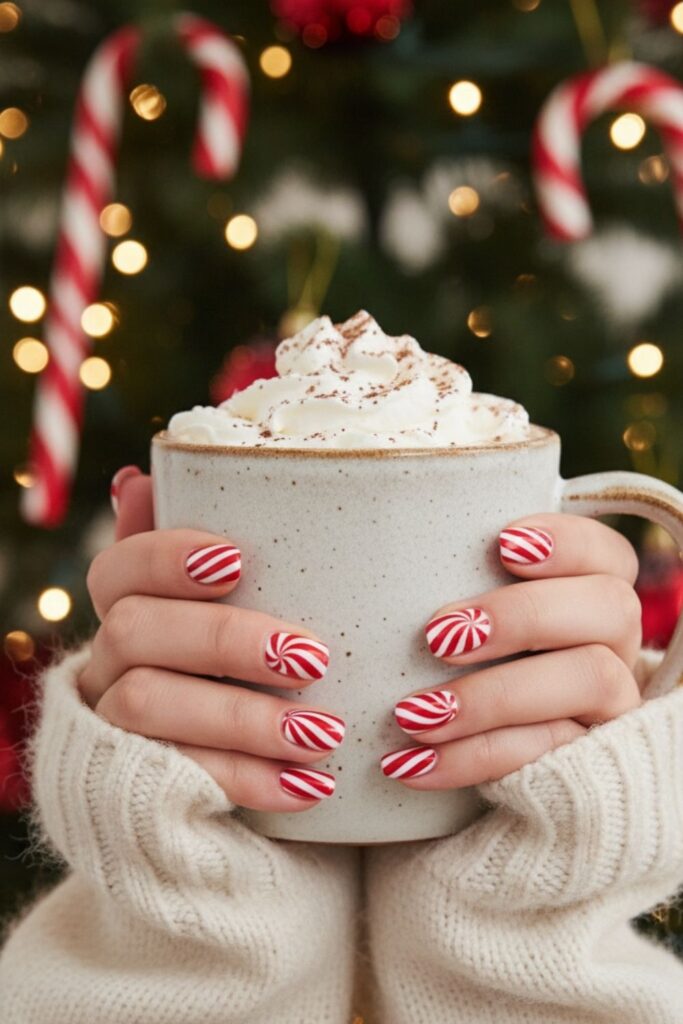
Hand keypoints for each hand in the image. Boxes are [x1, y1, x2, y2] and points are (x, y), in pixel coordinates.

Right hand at [79, 467, 343, 809]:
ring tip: (325, 732)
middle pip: (135, 631)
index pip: (120, 567)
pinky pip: (179, 778)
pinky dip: (248, 780)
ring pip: (146, 705)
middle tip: (313, 657)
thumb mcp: (225, 603)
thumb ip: (194, 549)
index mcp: (126, 605)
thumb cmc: (235, 660)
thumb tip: (138, 478)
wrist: (215, 763)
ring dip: (243, 717)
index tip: (236, 560)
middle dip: (226, 639)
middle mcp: (106, 659)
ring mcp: (111, 724)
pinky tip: (311, 785)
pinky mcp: (137, 783)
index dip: (167, 557)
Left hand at [382, 515, 642, 785]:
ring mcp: (610, 703)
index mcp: (590, 590)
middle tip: (438, 635)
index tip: (503, 544)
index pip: (609, 552)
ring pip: (591, 680)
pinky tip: (411, 763)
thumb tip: (388, 556)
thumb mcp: (461, 615)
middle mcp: (614, 642)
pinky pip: (544, 755)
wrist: (470, 750)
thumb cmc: (456, 657)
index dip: (568, 541)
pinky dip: (471, 758)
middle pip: (610, 609)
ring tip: (414, 714)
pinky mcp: (587, 759)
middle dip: (522, 615)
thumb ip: (457, 584)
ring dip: (493, 696)